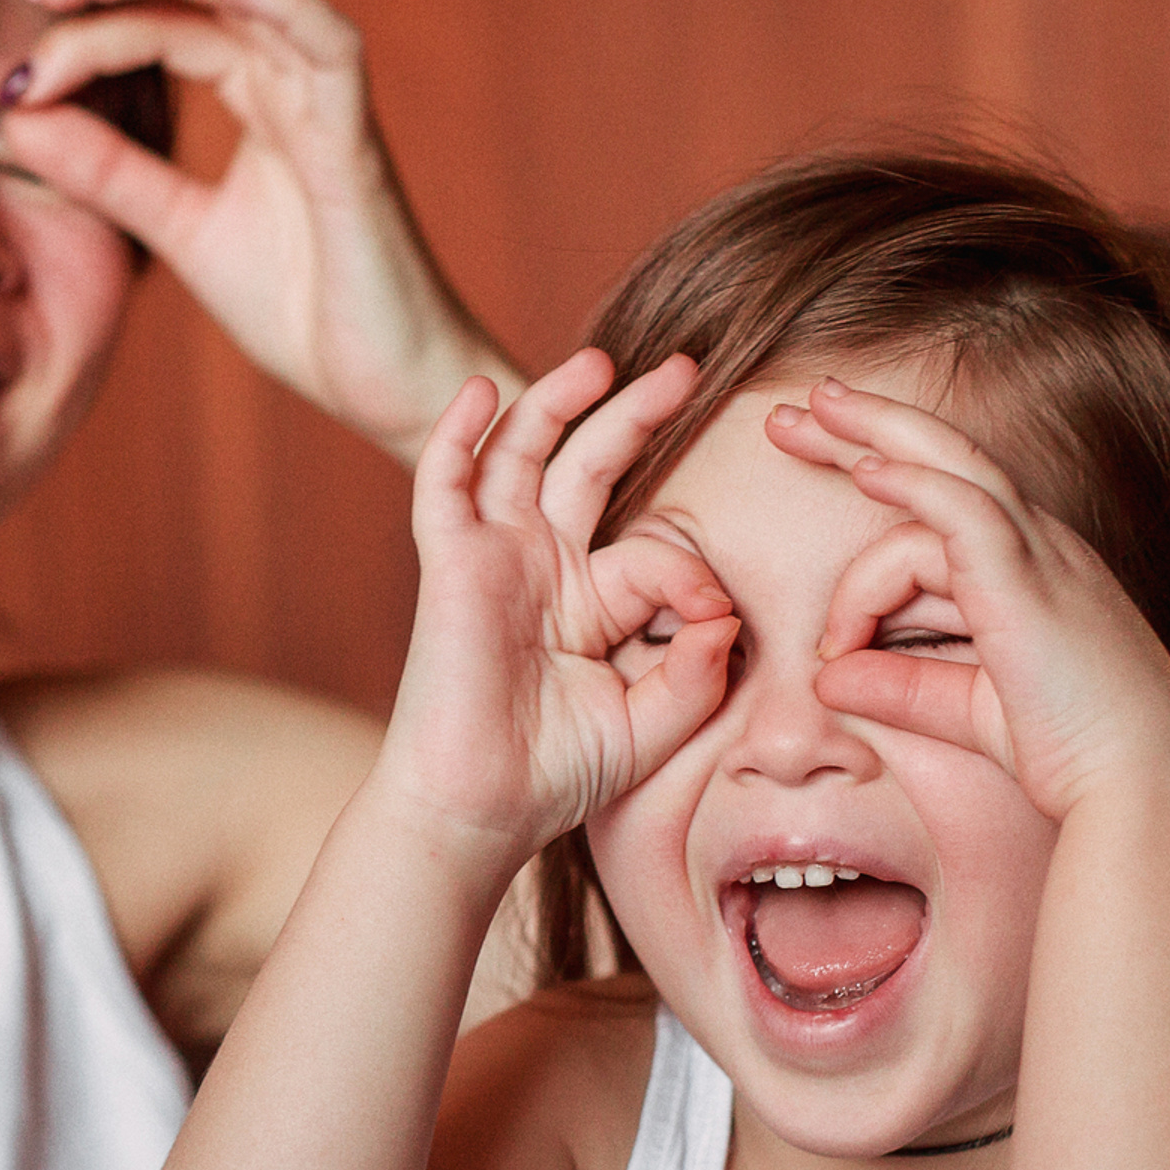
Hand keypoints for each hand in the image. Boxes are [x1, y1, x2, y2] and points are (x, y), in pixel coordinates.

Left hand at [0, 0, 517, 460]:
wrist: (387, 385)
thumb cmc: (304, 311)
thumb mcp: (180, 230)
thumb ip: (108, 173)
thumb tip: (19, 118)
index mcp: (257, 90)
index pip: (166, 18)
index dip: (91, 22)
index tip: (20, 67)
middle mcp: (294, 73)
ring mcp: (329, 95)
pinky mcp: (357, 133)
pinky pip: (324, 38)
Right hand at [384, 350, 736, 853]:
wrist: (478, 809)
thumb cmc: (555, 775)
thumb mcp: (653, 721)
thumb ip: (696, 669)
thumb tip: (723, 612)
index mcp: (589, 602)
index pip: (656, 553)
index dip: (693, 580)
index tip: (714, 624)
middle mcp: (541, 568)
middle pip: (588, 467)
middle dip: (635, 415)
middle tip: (687, 369)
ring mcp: (495, 561)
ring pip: (522, 457)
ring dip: (558, 402)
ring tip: (600, 361)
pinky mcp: (451, 566)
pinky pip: (445, 486)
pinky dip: (457, 436)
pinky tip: (481, 393)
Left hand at [770, 380, 1169, 817]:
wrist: (1137, 783)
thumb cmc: (1069, 748)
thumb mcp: (964, 709)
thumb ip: (898, 686)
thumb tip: (825, 677)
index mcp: (1025, 567)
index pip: (942, 496)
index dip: (874, 479)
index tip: (810, 479)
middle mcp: (1039, 546)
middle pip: (945, 458)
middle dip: (867, 426)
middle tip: (792, 409)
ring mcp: (1041, 557)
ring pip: (950, 470)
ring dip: (871, 439)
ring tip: (801, 418)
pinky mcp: (1031, 583)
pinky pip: (968, 513)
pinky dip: (914, 486)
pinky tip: (866, 471)